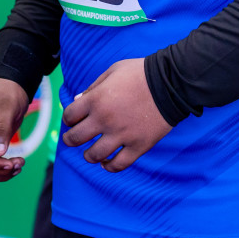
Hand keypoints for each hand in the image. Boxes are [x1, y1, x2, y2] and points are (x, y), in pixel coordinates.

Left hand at [60, 58, 171, 172]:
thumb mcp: (112, 71)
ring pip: (94, 155)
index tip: (71, 120)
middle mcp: (105, 119)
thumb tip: (77, 100)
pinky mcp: (138, 146)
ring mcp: (122, 135)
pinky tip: (107, 162)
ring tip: (89, 154)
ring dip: (88, 156)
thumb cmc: (140, 73)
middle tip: (71, 139)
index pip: (69, 116)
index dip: (68, 119)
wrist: (171, 83)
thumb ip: (93, 88)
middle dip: (70, 140)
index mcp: (96, 100)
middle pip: (76, 138)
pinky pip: (119, 164)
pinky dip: (109, 166)